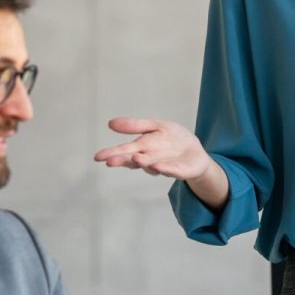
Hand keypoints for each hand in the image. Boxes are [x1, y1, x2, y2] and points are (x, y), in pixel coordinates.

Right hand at [93, 117, 216, 180]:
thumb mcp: (154, 126)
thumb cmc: (173, 139)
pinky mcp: (179, 170)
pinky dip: (164, 169)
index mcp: (142, 149)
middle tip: (110, 161)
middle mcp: (150, 159)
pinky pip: (171, 170)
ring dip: (143, 163)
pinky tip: (158, 166)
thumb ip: (135, 126)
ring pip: (151, 166)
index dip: (111, 153)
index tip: (98, 156)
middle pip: (134, 161)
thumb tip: (110, 123)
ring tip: (135, 158)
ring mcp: (164, 166)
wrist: (195, 151)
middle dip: (123, 161)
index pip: (124, 151)